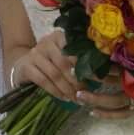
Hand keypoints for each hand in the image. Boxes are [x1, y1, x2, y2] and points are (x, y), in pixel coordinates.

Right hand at [10, 30, 131, 118]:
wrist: (23, 64)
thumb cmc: (51, 62)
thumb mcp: (66, 56)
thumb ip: (82, 59)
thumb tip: (110, 71)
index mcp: (61, 36)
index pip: (77, 49)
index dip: (90, 65)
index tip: (102, 79)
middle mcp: (47, 41)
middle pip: (66, 62)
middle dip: (78, 79)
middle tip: (87, 92)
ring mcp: (35, 53)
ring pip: (55, 73)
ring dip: (67, 88)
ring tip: (76, 98)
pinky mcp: (27, 66)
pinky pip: (43, 80)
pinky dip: (55, 91)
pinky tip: (63, 98)